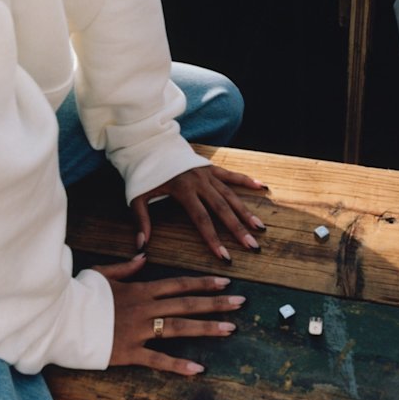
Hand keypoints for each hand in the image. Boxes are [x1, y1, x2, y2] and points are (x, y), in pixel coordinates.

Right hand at [94, 254, 245, 374]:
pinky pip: (157, 359)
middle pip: (186, 304)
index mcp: (141, 289)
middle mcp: (145, 308)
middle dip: (215, 302)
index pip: (179, 284)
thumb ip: (127, 266)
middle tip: (240, 301)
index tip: (224, 281)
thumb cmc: (82, 293)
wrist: (62, 317)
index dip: (202, 282)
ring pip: (179, 328)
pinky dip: (178, 364)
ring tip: (230, 328)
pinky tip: (198, 368)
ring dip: (207, 327)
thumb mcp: (105, 273)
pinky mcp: (129, 352)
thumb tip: (144, 254)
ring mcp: (139, 330)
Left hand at [131, 165, 267, 262]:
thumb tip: (142, 245)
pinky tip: (261, 186)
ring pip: (230, 194)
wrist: (150, 143)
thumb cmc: (144, 172)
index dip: (213, 238)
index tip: (224, 256)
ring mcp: (207, 173)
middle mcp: (199, 181)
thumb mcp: (137, 195)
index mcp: (183, 189)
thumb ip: (142, 220)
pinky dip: (246, 180)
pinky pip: (231, 175)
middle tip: (252, 245)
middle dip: (237, 228)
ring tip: (259, 227)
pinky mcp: (211, 167)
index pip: (201, 218)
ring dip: (245, 211)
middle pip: (222, 208)